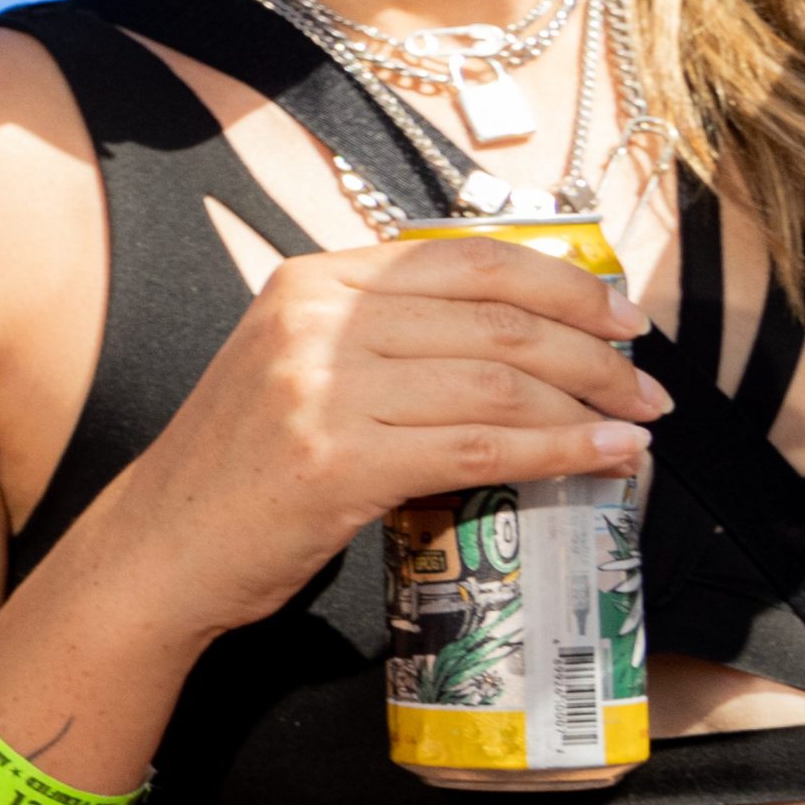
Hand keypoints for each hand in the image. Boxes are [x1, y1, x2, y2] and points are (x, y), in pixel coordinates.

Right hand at [103, 232, 667, 646]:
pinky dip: (558, 452)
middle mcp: (316, 321)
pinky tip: (599, 462)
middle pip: (495, 317)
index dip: (560, 282)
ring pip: (498, 380)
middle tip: (645, 386)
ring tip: (632, 430)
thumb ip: (383, 338)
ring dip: (588, 405)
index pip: (465, 257)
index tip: (619, 315)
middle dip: (594, 350)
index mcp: (312, 283)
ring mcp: (322, 389)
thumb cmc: (241, 468)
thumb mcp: (297, 368)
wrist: (160, 547)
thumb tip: (517, 336)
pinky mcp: (338, 461)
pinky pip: (480, 446)